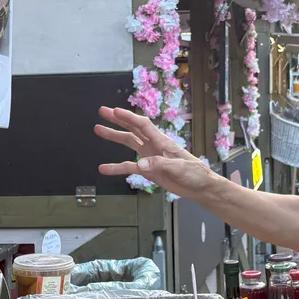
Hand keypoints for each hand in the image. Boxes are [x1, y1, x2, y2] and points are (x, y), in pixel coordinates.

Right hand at [94, 107, 215, 198]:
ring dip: (114, 136)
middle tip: (102, 111)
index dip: (129, 117)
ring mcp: (150, 157)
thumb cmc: (194, 173)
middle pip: (133, 129)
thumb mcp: (179, 168)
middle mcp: (153, 145)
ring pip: (129, 143)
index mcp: (162, 141)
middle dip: (118, 119)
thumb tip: (140, 165)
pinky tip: (104, 168)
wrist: (199, 187)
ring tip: (98, 129)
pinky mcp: (148, 170)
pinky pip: (129, 167)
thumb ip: (160, 164)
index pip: (143, 125)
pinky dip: (117, 167)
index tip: (115, 111)